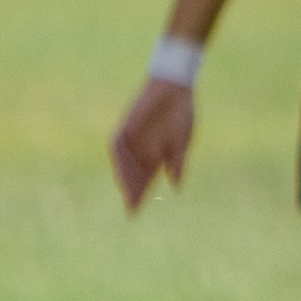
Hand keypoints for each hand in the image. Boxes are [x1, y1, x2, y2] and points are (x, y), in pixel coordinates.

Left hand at [110, 77, 198, 212]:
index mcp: (156, 154)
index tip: (136, 212)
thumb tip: (177, 187)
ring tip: (127, 192)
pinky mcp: (126, 126)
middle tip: (131, 207)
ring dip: (125, 177)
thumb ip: (177, 162)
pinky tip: (122, 168)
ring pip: (123, 163)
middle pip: (133, 174)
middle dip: (131, 191)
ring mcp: (132, 138)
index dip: (140, 195)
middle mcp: (141, 149)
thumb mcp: (183, 141)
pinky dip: (120, 158)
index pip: (145, 179)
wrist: (175, 88)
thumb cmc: (181, 113)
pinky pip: (118, 145)